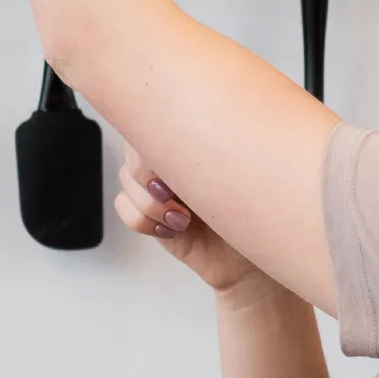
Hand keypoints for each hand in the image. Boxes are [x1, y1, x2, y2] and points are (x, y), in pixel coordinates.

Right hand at [114, 145, 268, 299]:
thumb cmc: (253, 214)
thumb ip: (216, 150)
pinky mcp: (150, 214)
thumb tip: (194, 133)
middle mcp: (173, 159)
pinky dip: (144, 220)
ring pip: (126, 180)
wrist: (248, 260)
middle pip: (134, 147)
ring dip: (151, 203)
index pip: (157, 117)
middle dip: (148, 173)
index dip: (153, 140)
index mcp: (195, 137)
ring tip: (183, 218)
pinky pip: (125, 209)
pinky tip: (172, 228)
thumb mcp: (240, 174)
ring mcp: (159, 186)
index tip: (171, 162)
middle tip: (173, 193)